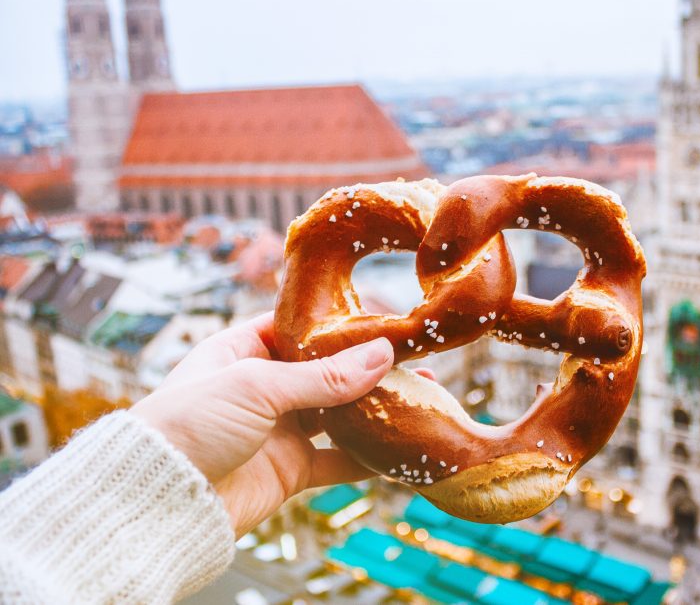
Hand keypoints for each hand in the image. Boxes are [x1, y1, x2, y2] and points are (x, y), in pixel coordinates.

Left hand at [130, 312, 393, 536]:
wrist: (159, 501)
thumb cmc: (188, 425)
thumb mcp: (256, 386)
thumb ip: (323, 376)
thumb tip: (382, 355)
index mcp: (240, 351)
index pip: (297, 326)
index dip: (337, 321)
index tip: (380, 316)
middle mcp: (261, 388)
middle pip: (326, 371)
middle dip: (369, 366)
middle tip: (413, 358)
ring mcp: (277, 430)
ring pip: (338, 414)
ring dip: (377, 407)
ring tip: (421, 395)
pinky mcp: (288, 470)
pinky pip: (337, 461)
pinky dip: (368, 456)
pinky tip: (400, 447)